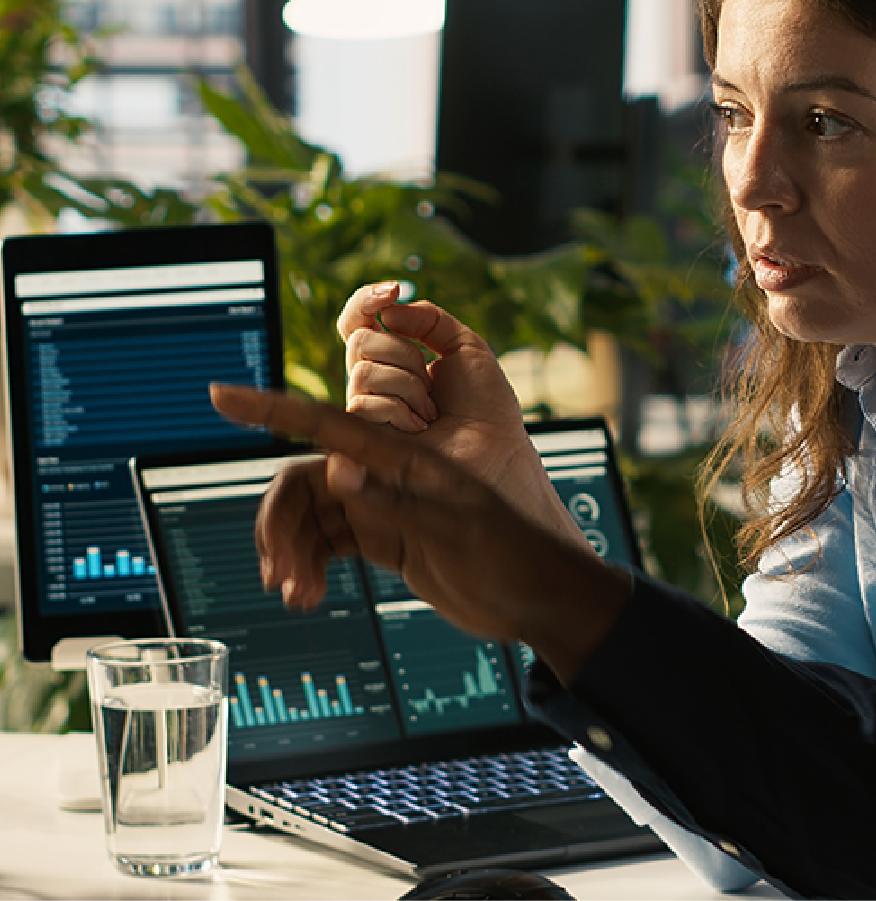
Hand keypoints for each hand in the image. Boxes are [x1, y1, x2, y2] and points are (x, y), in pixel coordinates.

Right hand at [209, 384, 630, 685]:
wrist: (540, 595)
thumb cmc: (513, 553)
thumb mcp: (456, 530)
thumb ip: (394, 501)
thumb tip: (336, 472)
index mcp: (406, 457)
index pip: (329, 425)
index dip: (273, 407)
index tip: (222, 394)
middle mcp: (389, 474)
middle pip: (307, 481)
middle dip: (280, 522)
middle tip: (277, 572)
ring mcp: (386, 505)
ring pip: (314, 516)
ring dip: (294, 551)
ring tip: (294, 594)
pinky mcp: (387, 537)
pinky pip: (331, 542)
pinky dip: (311, 564)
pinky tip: (306, 593)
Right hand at [339, 285, 566, 530]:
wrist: (496, 450)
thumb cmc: (486, 408)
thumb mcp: (466, 347)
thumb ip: (429, 318)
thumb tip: (389, 309)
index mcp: (395, 359)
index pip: (358, 320)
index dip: (367, 300)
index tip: (393, 290)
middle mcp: (374, 383)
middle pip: (360, 340)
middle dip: (404, 352)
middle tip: (432, 381)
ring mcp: (366, 411)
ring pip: (362, 371)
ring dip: (408, 386)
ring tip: (431, 412)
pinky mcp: (362, 439)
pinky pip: (363, 403)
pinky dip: (400, 410)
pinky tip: (420, 427)